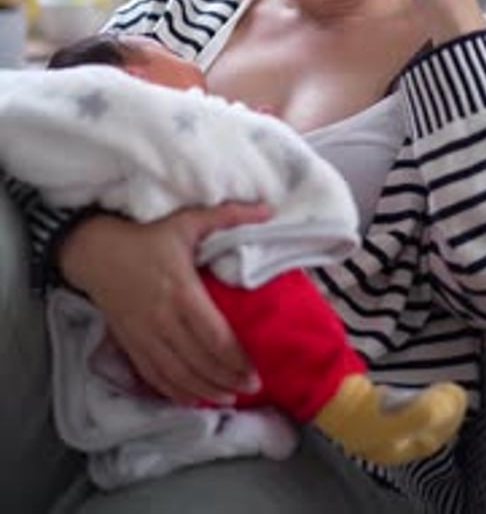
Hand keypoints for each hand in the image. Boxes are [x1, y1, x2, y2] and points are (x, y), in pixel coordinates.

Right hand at [59, 202, 269, 402]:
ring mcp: (145, 335)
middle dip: (228, 379)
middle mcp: (164, 320)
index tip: (257, 371)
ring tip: (228, 398)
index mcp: (182, 293)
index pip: (215, 337)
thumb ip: (228, 216)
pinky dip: (175, 392)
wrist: (95, 251)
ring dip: (205, 391)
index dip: (237, 360)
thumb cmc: (145, 237)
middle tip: (251, 388)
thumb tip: (267, 210)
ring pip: (178, 375)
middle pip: (200, 362)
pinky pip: (154, 376)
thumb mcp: (188, 221)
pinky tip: (192, 398)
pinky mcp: (130, 343)